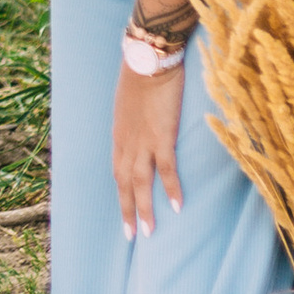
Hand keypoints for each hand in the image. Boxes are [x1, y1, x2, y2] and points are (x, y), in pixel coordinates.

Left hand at [113, 60, 186, 238]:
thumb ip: (134, 120)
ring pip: (140, 182)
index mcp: (119, 134)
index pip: (117, 170)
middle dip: (127, 210)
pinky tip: (176, 206)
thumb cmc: (141, 74)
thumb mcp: (130, 102)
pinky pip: (167, 169)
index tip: (125, 212)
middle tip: (132, 235)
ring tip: (150, 232)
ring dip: (144, 208)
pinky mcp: (162, 135)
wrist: (148, 58)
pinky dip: (171, 188)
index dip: (121, 193)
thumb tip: (141, 128)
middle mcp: (126, 142)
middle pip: (124, 183)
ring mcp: (143, 140)